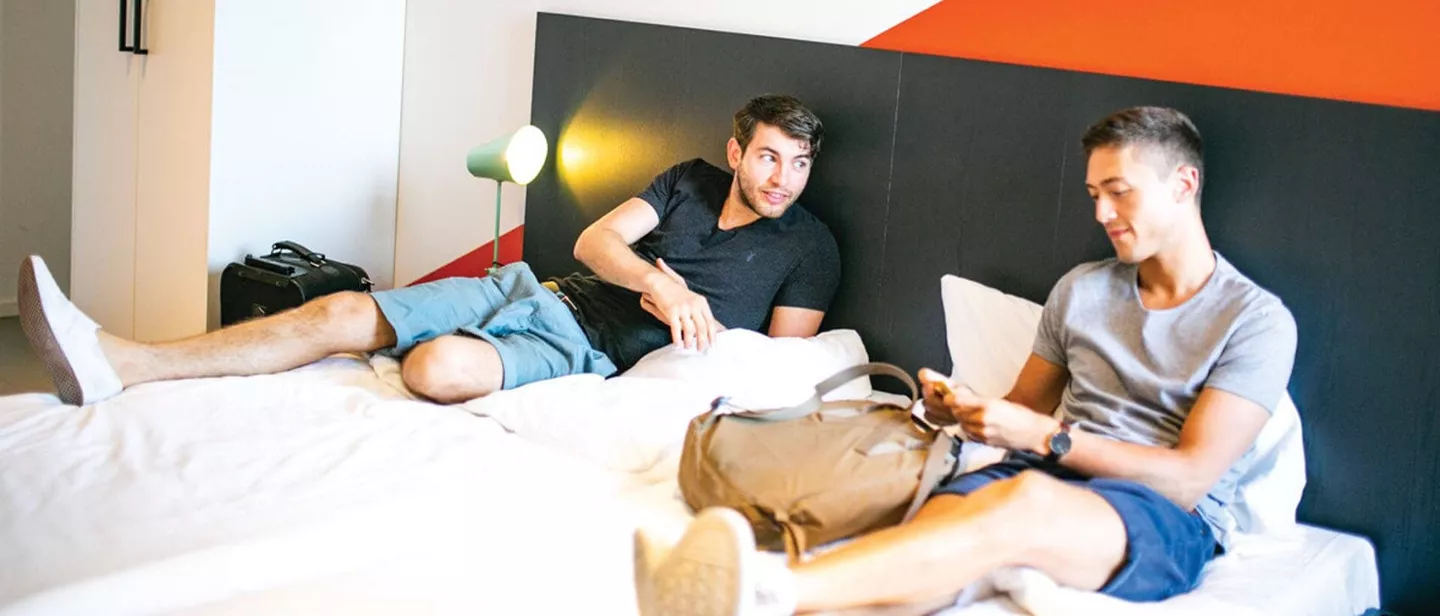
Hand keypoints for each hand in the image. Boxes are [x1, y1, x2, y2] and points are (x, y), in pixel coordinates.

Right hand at [639, 258, 719, 350]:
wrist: (662, 283)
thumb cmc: (678, 295)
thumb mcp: (693, 301)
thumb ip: (699, 313)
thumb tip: (705, 331)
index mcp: (702, 302)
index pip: (710, 322)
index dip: (713, 336)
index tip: (714, 346)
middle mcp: (694, 305)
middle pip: (702, 327)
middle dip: (702, 341)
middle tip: (701, 350)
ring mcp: (683, 308)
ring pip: (689, 329)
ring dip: (689, 341)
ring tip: (688, 347)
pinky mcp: (672, 311)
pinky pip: (676, 328)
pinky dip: (677, 338)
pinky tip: (677, 344)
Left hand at [919, 368, 1054, 451]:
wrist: (1034, 434)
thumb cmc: (1021, 416)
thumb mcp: (1001, 402)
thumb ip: (980, 402)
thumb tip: (960, 399)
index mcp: (989, 405)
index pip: (960, 401)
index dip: (950, 399)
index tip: (946, 397)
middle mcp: (984, 419)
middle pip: (958, 413)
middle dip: (956, 408)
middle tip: (956, 404)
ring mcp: (983, 432)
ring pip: (962, 424)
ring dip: (962, 419)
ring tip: (971, 415)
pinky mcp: (985, 441)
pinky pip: (969, 433)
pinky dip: (969, 428)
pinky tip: (976, 425)